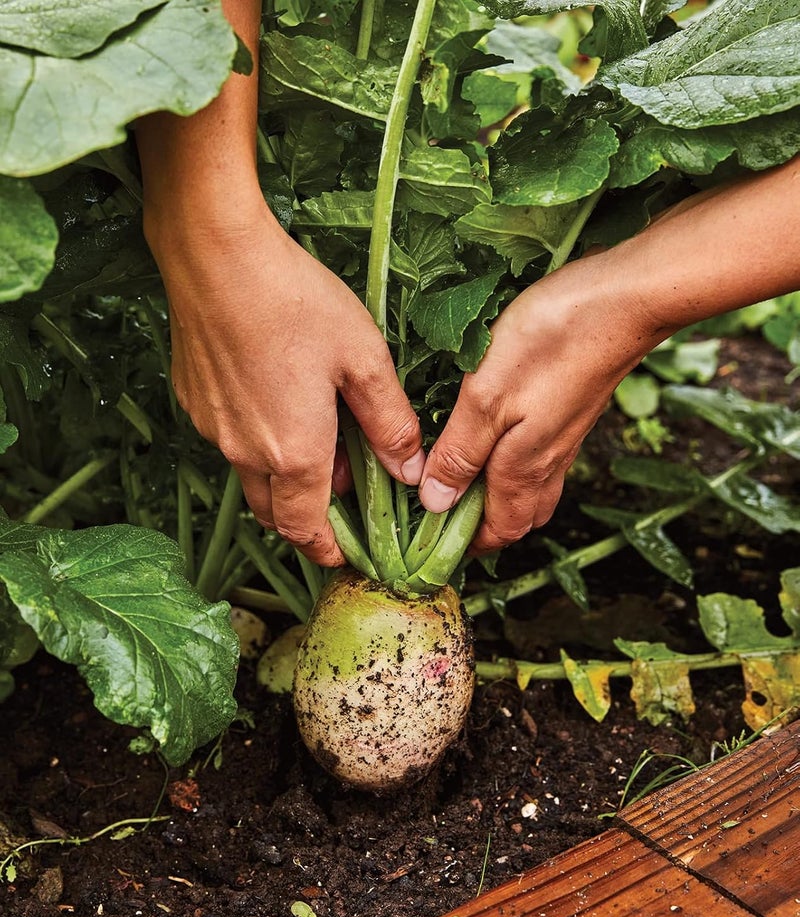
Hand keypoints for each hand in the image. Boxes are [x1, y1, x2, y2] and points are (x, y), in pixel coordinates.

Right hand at [148, 193, 424, 565]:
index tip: (344, 554)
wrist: (216, 256)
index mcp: (294, 453)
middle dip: (307, 520)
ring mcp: (214, 430)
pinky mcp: (195, 402)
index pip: (307, 530)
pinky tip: (277, 401)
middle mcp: (246, 453)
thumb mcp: (364, 361)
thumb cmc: (296, 303)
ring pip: (251, 477)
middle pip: (275, 514)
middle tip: (338, 501)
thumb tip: (410, 470)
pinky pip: (229, 441)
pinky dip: (257, 443)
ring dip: (283, 479)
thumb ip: (389, 423)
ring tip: (314, 440)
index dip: (327, 550)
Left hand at [418, 254, 652, 555]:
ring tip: (461, 478)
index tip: (432, 539)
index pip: (500, 531)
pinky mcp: (571, 411)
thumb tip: (435, 503)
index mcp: (524, 468)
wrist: (622, 300)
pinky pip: (542, 458)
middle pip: (519, 517)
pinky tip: (494, 437)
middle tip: (442, 510)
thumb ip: (460, 452)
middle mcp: (550, 462)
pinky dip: (514, 465)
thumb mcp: (486, 397)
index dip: (468, 543)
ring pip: (532, 488)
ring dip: (499, 496)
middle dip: (484, 526)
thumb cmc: (551, 341)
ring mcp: (565, 436)